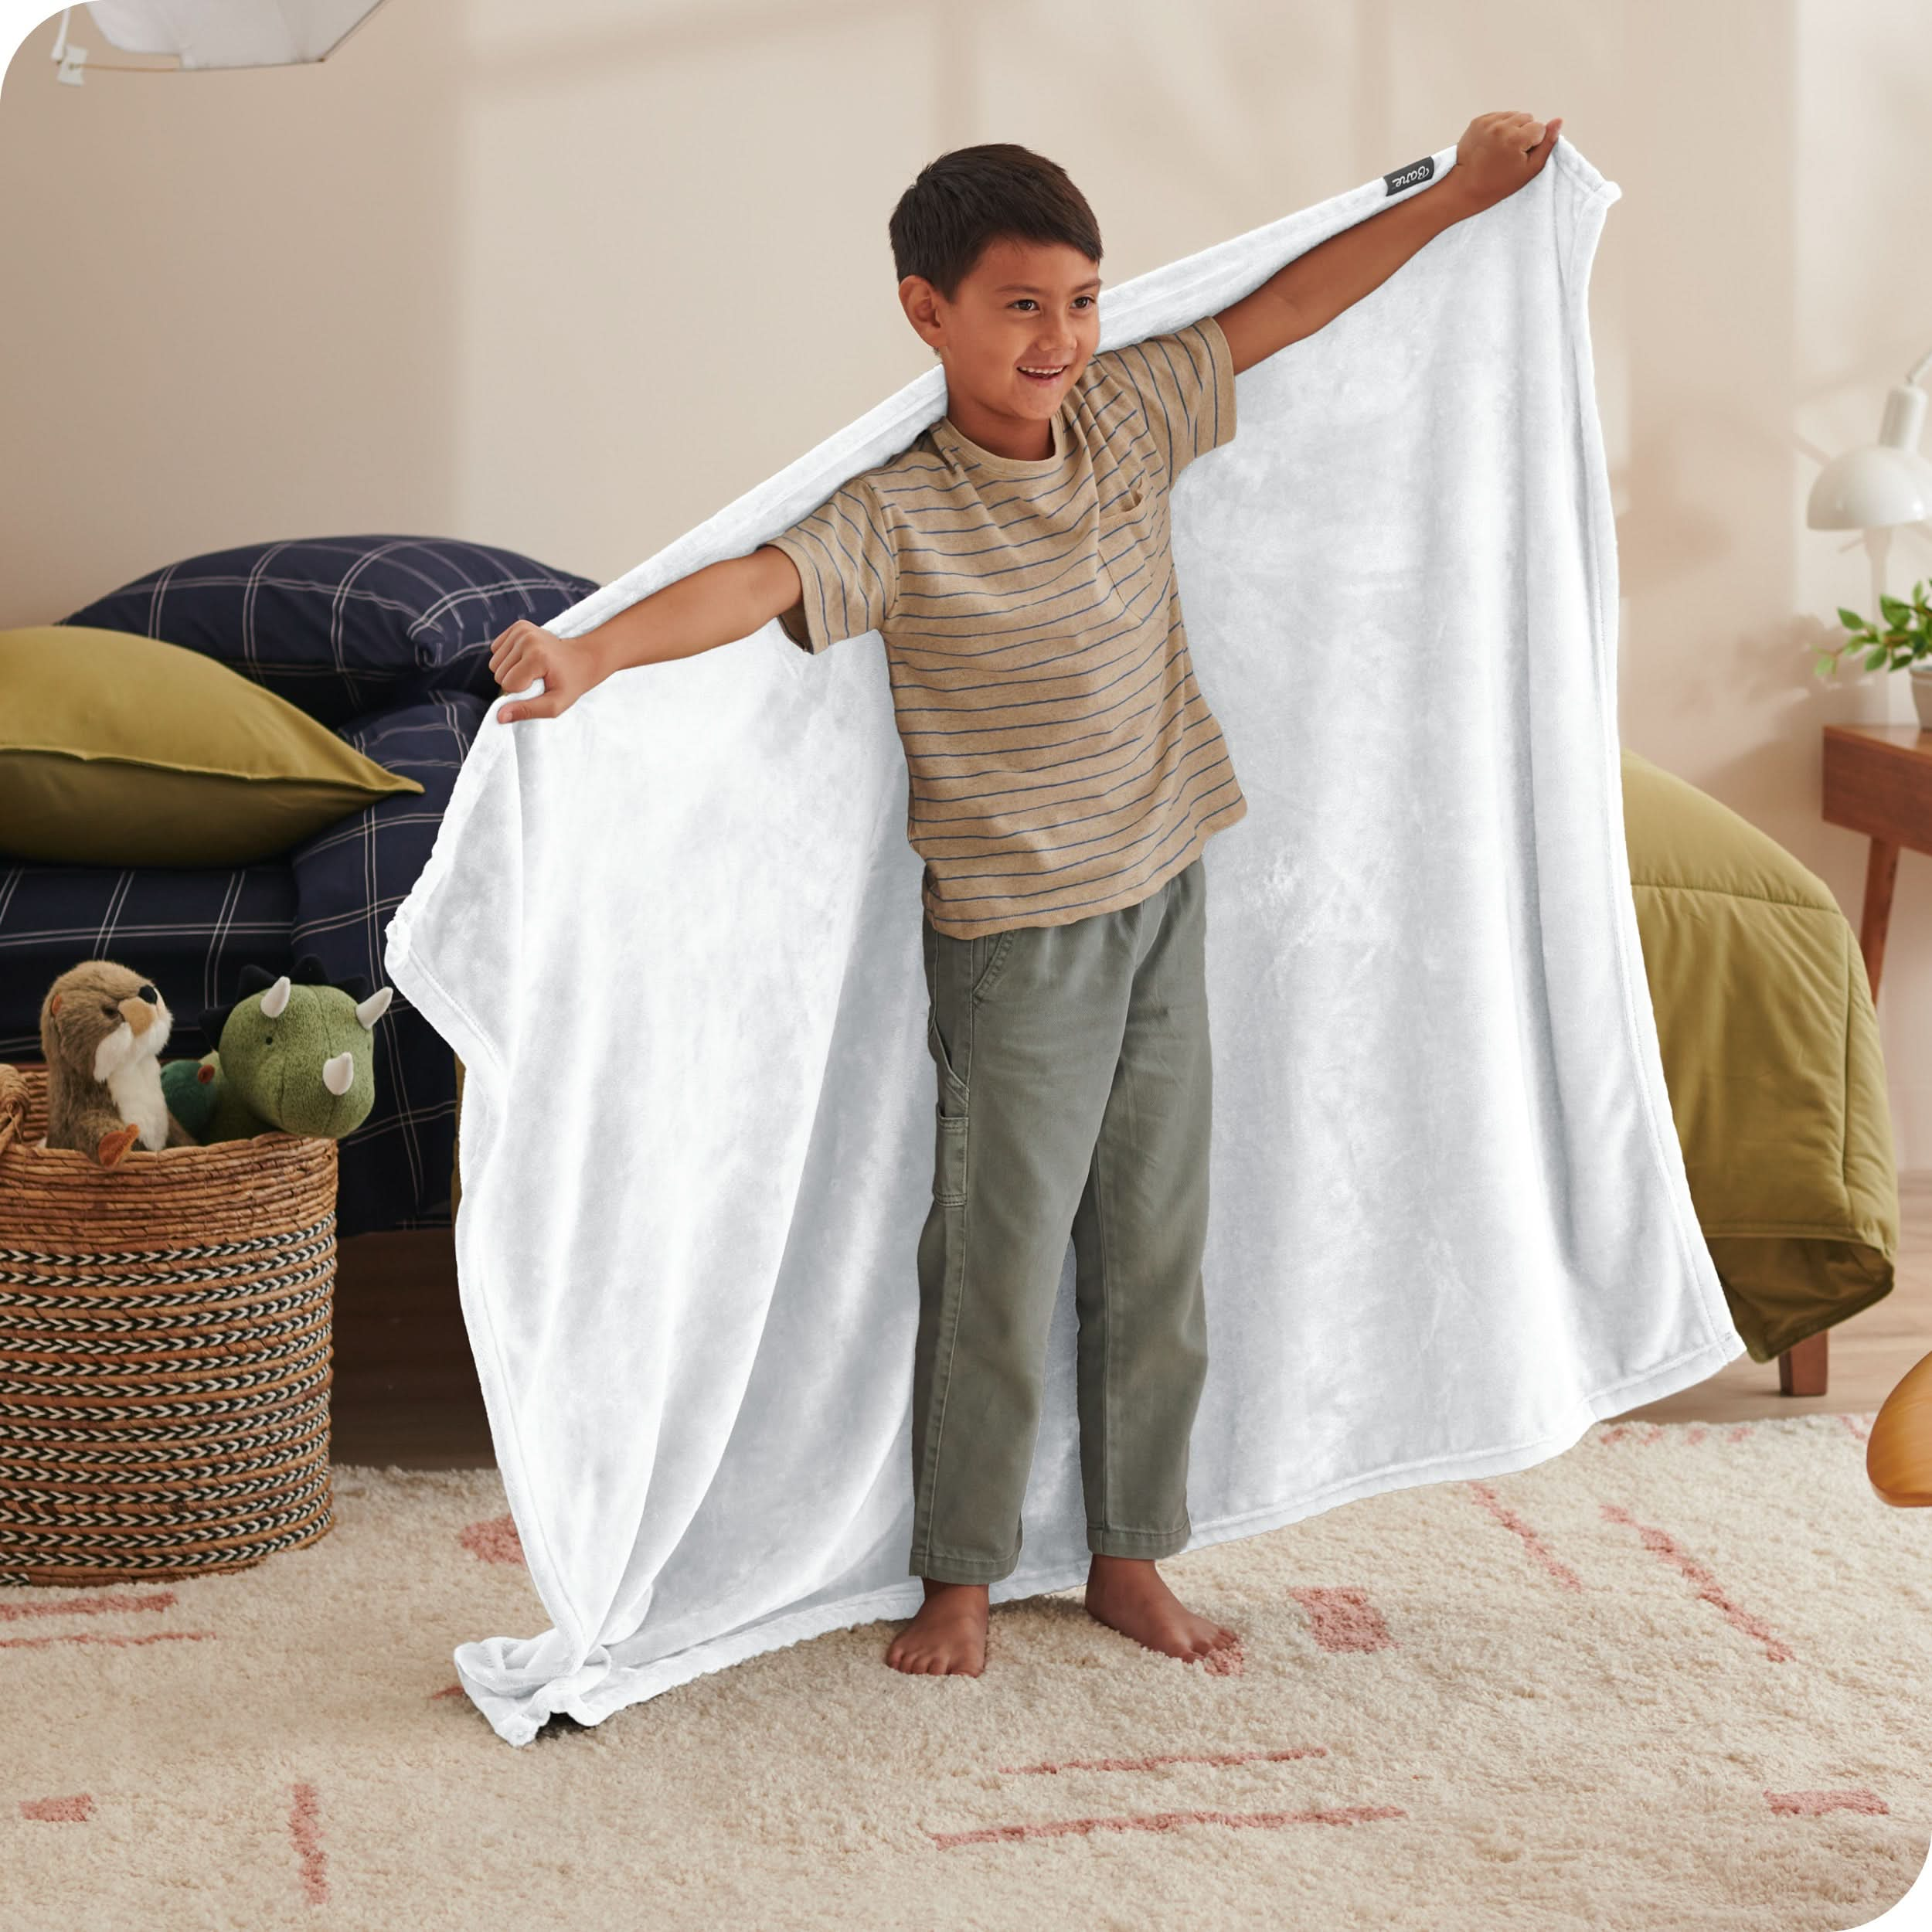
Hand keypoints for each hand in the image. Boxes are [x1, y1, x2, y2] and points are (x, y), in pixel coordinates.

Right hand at [486, 619, 606, 723]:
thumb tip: (499, 716)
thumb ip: (528, 711)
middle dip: (514, 681)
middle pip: (499, 674)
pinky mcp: (518, 626)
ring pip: (494, 663)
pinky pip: (496, 649)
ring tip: (532, 668)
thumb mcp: (555, 704)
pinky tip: (525, 658)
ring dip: (509, 670)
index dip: (521, 692)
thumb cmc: (570, 684)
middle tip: (536, 678)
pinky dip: (507, 657)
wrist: (584, 658)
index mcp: (537, 656)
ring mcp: (522, 630)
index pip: (508, 685)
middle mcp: (527, 638)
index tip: (539, 686)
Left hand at [1451, 111, 1561, 212]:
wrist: (1464, 187)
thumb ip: (1547, 145)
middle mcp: (1501, 126)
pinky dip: (1499, 127)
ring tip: (1501, 148)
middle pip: (1527, 118)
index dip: (1533, 143)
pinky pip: (1498, 116)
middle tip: (1510, 154)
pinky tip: (1492, 143)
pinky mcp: (1478, 121)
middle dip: (1523, 133)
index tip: (1520, 157)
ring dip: (1512, 128)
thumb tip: (1558, 120)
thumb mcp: (1529, 170)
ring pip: (1513, 115)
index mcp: (1515, 138)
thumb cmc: (1499, 184)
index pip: (1539, 128)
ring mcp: (1488, 122)